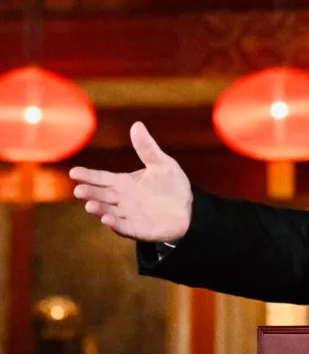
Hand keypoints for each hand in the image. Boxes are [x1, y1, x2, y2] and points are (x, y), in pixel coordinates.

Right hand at [70, 122, 192, 242]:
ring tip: (90, 205)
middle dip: (90, 193)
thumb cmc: (172, 186)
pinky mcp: (138, 229)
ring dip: (99, 209)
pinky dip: (115, 224)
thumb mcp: (162, 164)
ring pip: (109, 212)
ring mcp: (128, 215)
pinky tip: (107, 220)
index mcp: (124, 183)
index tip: (74, 172)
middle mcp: (122, 199)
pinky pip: (124, 227)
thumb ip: (147, 148)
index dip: (88, 176)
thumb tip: (137, 125)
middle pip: (102, 195)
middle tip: (79, 190)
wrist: (189, 210)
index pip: (102, 178)